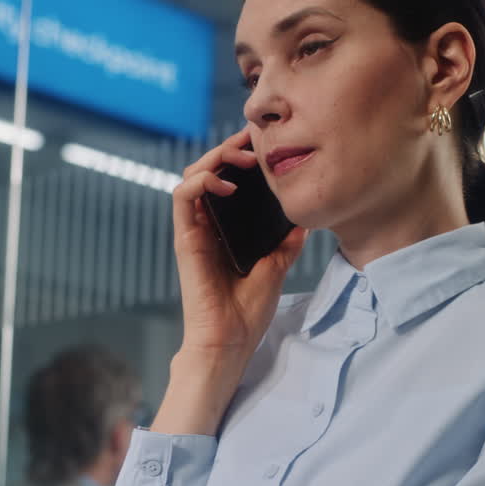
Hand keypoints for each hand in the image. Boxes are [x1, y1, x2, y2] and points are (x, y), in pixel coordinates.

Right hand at [173, 125, 308, 362]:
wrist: (230, 343)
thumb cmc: (247, 314)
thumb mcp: (276, 269)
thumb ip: (285, 243)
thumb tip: (303, 220)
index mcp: (224, 231)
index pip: (226, 182)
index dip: (239, 157)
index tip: (263, 145)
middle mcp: (206, 227)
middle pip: (207, 171)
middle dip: (228, 149)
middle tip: (254, 142)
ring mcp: (193, 232)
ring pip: (191, 176)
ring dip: (215, 158)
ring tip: (242, 158)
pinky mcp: (185, 240)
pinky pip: (182, 197)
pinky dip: (201, 181)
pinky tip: (226, 185)